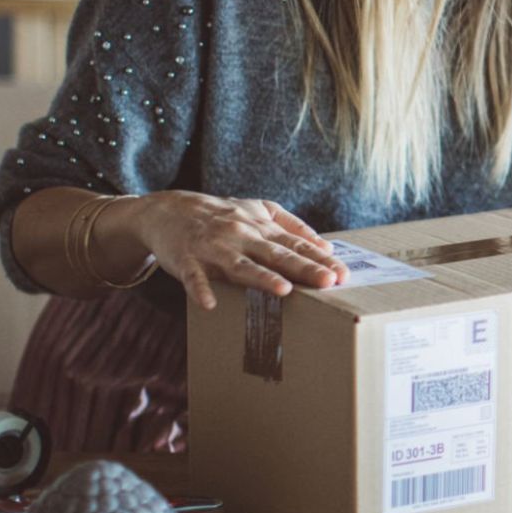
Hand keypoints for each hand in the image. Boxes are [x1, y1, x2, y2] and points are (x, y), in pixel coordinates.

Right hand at [131, 191, 348, 310]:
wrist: (168, 209)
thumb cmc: (220, 215)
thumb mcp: (258, 210)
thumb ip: (292, 225)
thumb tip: (325, 246)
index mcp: (260, 226)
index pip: (295, 244)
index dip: (320, 259)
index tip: (343, 274)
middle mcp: (241, 235)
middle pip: (276, 254)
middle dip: (303, 268)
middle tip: (328, 280)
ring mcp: (213, 247)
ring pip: (241, 264)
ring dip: (261, 277)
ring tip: (283, 290)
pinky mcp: (186, 259)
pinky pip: (194, 276)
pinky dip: (200, 289)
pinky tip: (210, 304)